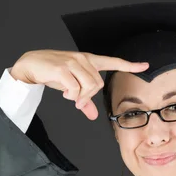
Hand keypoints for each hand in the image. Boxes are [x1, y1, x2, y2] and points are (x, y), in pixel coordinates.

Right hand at [10, 49, 148, 119]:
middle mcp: (83, 59)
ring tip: (68, 96)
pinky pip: (75, 89)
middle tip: (77, 101)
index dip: (129, 65)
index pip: (112, 61)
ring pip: (88, 87)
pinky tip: (64, 93)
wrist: (30, 64)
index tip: (145, 66)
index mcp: (88, 61)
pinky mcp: (62, 69)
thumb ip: (84, 101)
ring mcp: (72, 63)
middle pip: (97, 84)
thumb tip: (93, 115)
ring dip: (79, 97)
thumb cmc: (52, 73)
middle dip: (88, 96)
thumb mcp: (70, 86)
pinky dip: (71, 96)